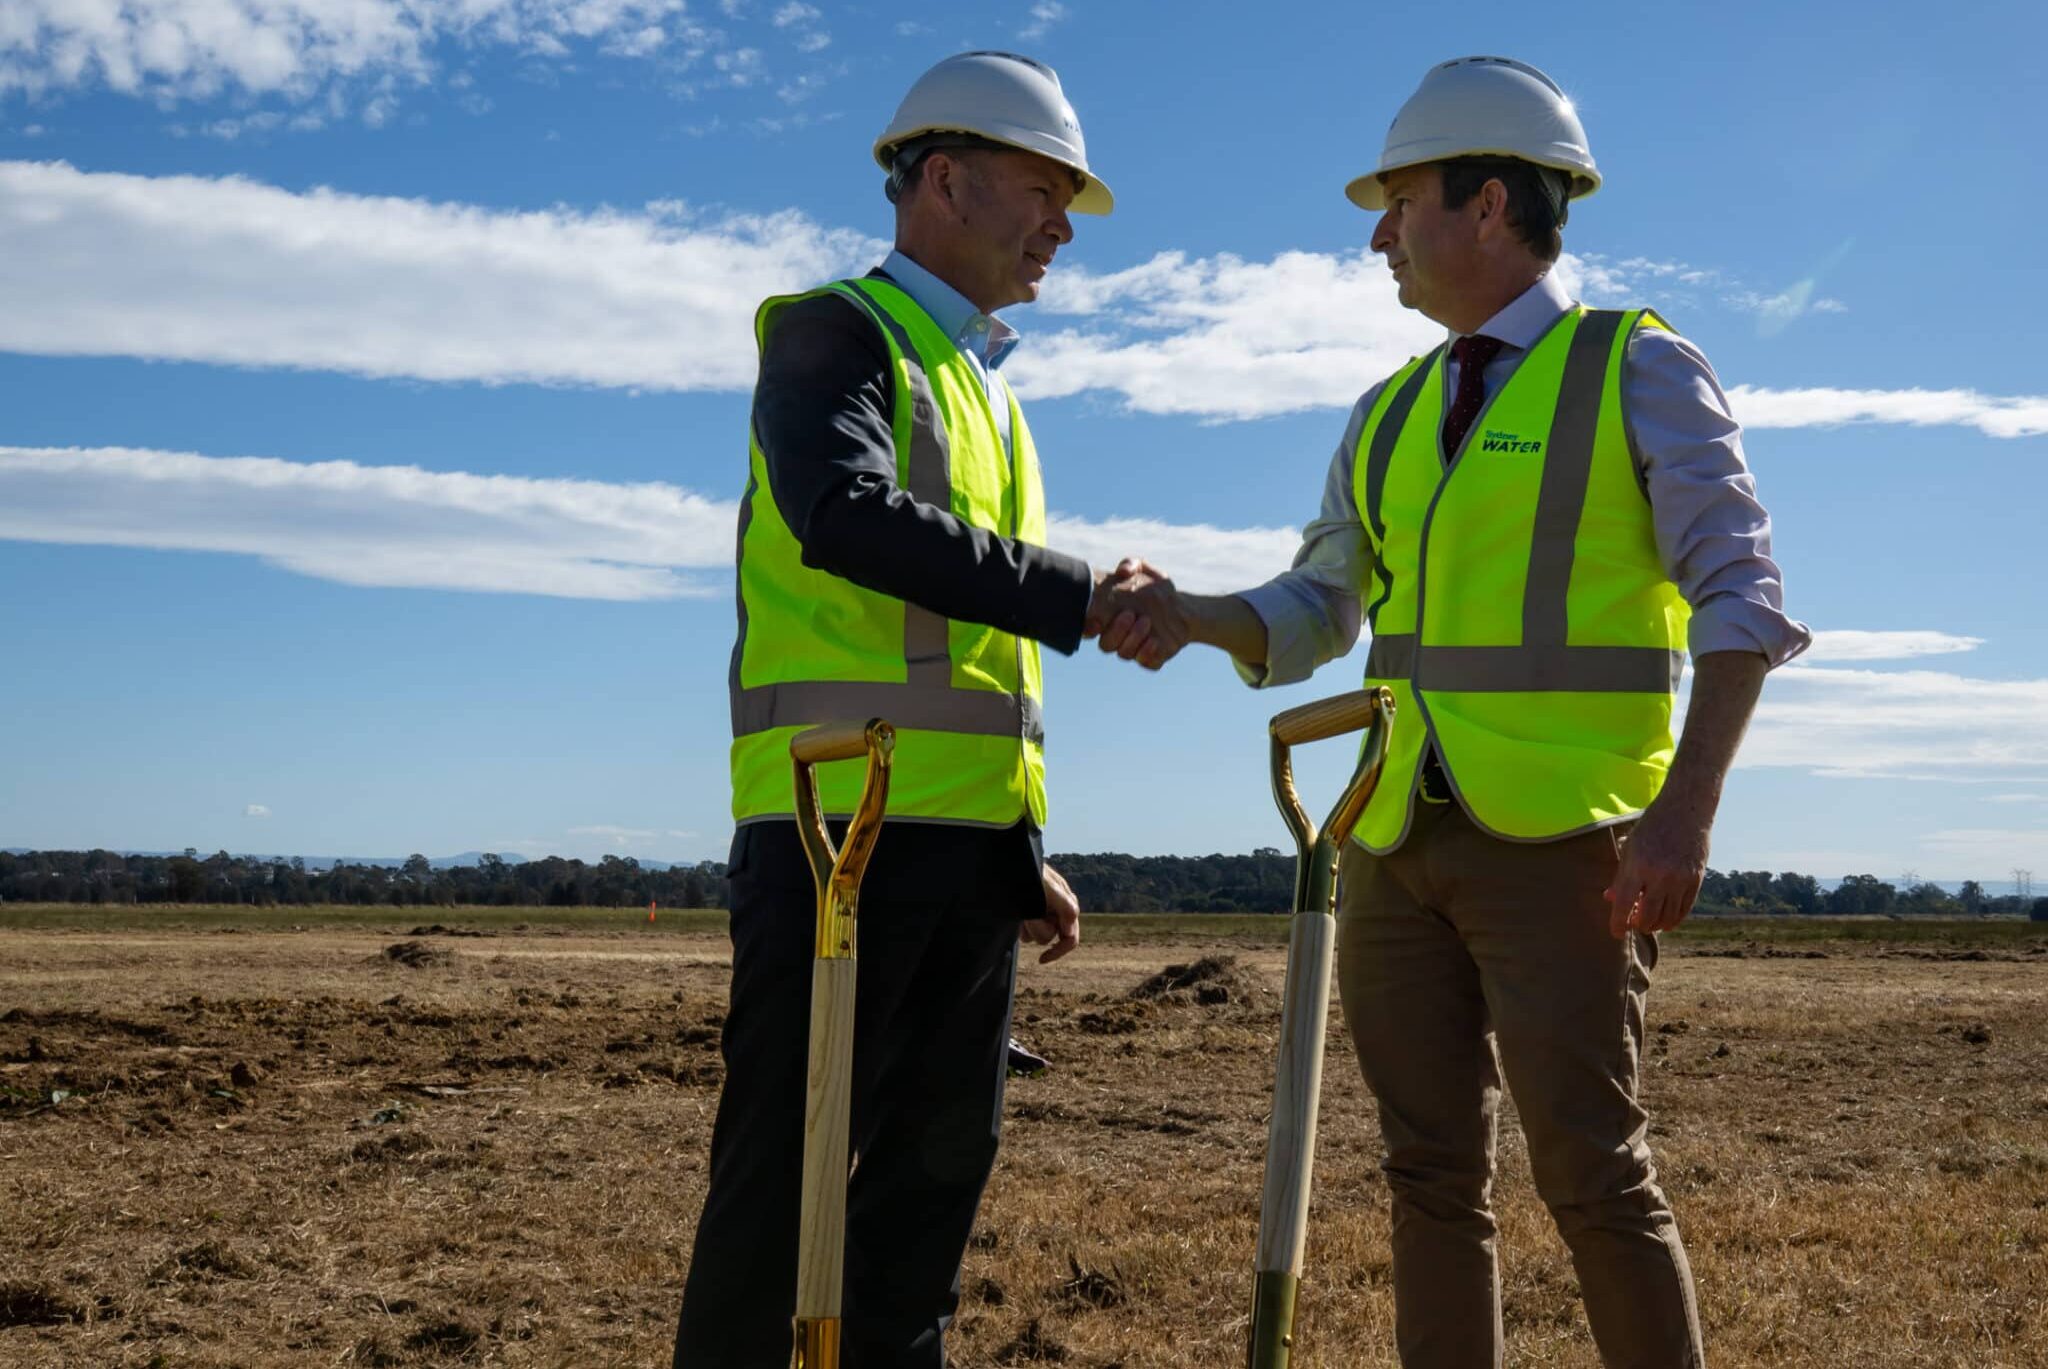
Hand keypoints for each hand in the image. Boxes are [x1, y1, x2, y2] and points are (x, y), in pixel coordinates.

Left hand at [1020, 862, 1080, 963]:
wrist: (1013, 862)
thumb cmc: (1033, 871)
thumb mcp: (1050, 887)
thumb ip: (1066, 907)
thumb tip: (1070, 930)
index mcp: (1068, 906)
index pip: (1070, 939)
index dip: (1058, 951)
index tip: (1041, 959)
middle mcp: (1058, 913)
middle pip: (1050, 938)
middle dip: (1036, 929)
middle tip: (1026, 914)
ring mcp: (1043, 915)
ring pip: (1036, 937)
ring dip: (1026, 925)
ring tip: (1020, 907)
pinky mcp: (1029, 916)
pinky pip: (1026, 932)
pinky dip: (1020, 925)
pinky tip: (1015, 910)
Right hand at [1085, 558, 1188, 669]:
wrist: (1182, 608)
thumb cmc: (1157, 589)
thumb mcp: (1146, 571)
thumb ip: (1131, 564)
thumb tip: (1122, 571)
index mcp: (1109, 617)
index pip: (1090, 627)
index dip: (1089, 627)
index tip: (1098, 620)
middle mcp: (1118, 635)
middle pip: (1106, 644)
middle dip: (1116, 631)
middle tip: (1130, 615)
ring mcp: (1134, 648)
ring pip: (1123, 654)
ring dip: (1133, 640)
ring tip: (1146, 622)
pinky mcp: (1151, 657)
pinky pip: (1146, 663)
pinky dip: (1147, 654)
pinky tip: (1155, 641)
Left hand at [1604, 795, 1710, 937]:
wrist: (1686, 810)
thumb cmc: (1652, 827)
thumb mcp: (1630, 847)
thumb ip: (1621, 875)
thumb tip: (1609, 899)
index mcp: (1638, 865)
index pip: (1624, 903)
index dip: (1618, 923)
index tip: (1616, 933)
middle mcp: (1660, 875)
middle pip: (1647, 916)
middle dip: (1638, 925)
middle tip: (1633, 924)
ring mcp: (1681, 878)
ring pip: (1668, 917)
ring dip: (1656, 925)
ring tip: (1648, 923)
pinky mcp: (1696, 879)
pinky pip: (1684, 909)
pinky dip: (1674, 920)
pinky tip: (1666, 922)